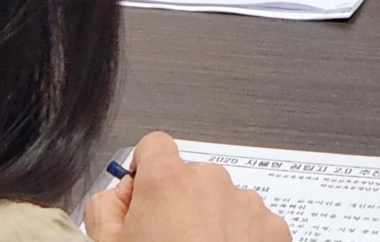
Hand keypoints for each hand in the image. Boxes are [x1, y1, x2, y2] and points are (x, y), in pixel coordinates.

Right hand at [83, 132, 289, 241]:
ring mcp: (246, 203)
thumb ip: (106, 208)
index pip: (153, 147)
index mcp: (167, 181)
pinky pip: (250, 223)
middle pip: (189, 179)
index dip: (143, 172)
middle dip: (178, 204)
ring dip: (210, 223)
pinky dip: (239, 239)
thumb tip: (119, 195)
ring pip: (221, 201)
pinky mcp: (273, 228)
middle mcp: (210, 182)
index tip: (141, 197)